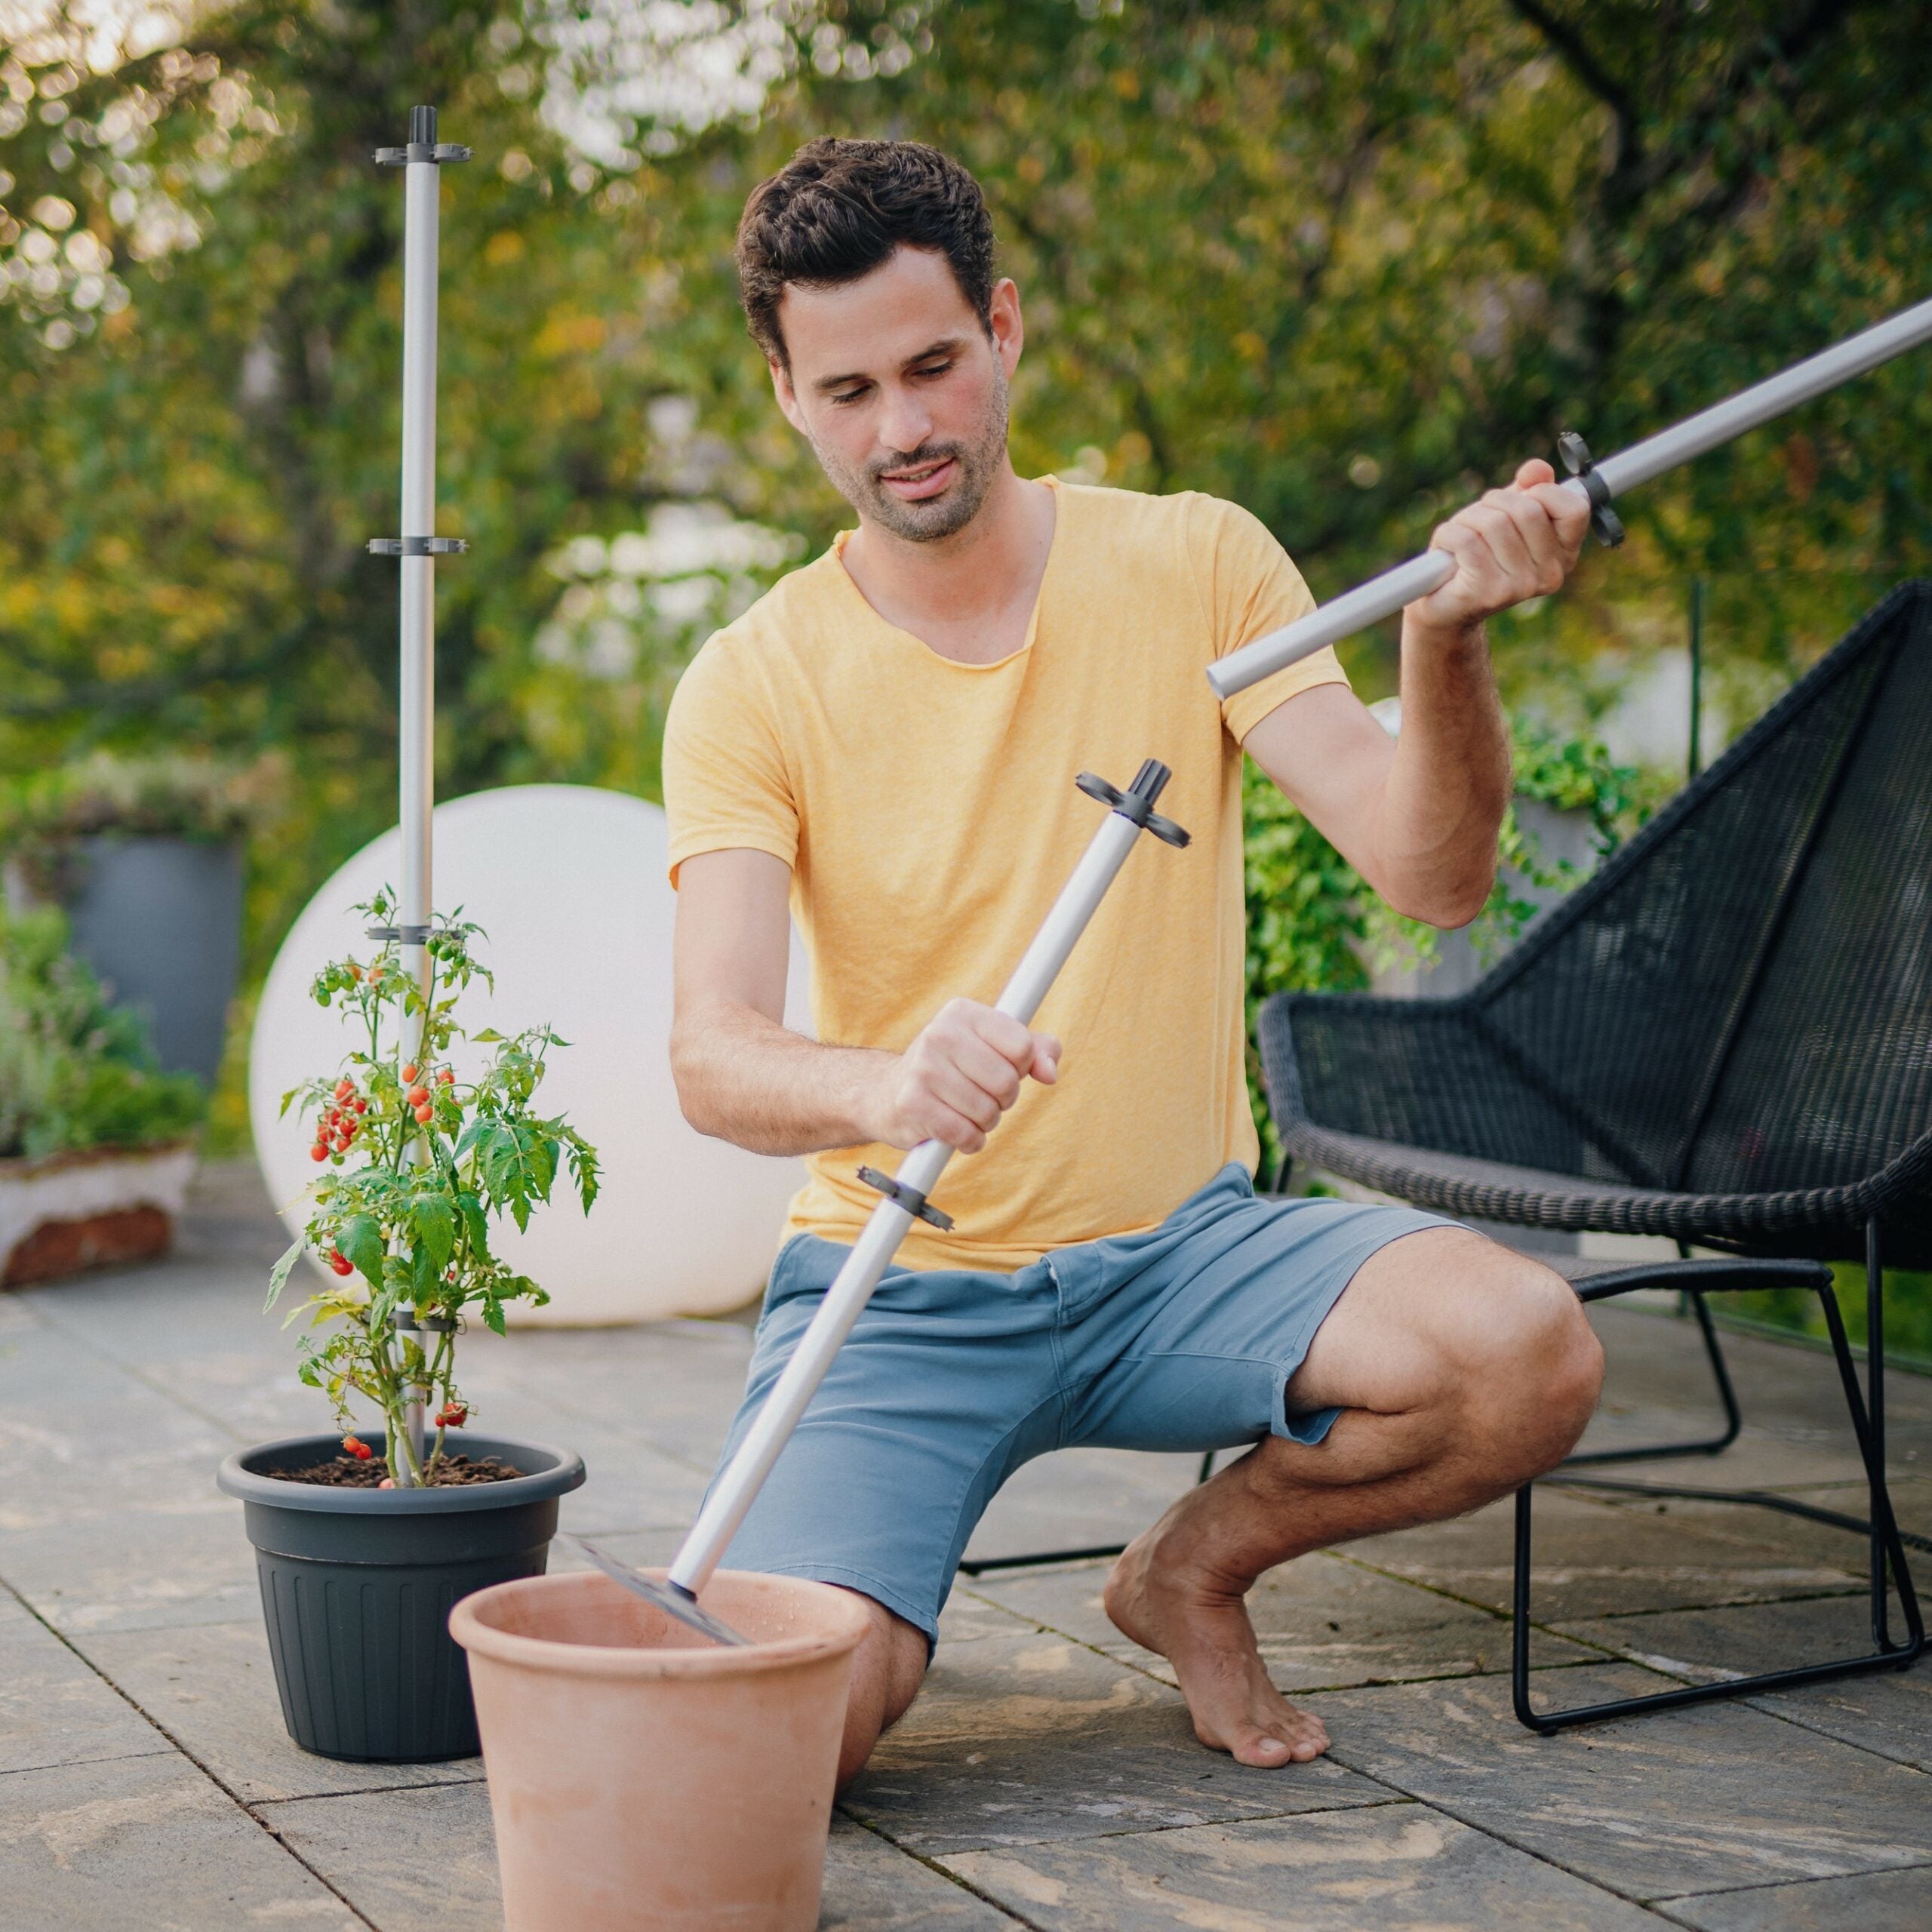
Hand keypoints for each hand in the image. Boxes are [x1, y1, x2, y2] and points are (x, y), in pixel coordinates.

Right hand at [866, 997, 1059, 1152]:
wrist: (888, 1094)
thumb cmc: (953, 1069)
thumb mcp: (994, 1048)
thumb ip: (1035, 1051)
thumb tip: (1050, 1072)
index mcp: (963, 1013)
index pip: (1022, 1046)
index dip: (1021, 1068)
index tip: (1002, 1069)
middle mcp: (940, 1034)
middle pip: (1007, 1082)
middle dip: (1004, 1100)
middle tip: (983, 1096)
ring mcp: (923, 1068)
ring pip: (988, 1112)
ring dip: (985, 1122)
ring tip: (965, 1111)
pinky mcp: (912, 1103)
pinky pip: (965, 1134)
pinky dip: (969, 1141)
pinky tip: (955, 1130)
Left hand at [1406, 458, 1590, 638]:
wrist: (1445, 607)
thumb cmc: (1478, 554)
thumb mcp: (1506, 515)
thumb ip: (1527, 489)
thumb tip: (1536, 469)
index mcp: (1564, 554)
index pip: (1575, 509)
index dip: (1543, 492)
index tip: (1521, 498)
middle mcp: (1550, 574)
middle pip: (1527, 509)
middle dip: (1493, 502)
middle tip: (1478, 519)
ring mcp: (1522, 587)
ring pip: (1494, 522)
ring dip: (1467, 519)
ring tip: (1460, 537)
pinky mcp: (1489, 593)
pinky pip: (1467, 541)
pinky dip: (1448, 535)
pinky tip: (1446, 549)